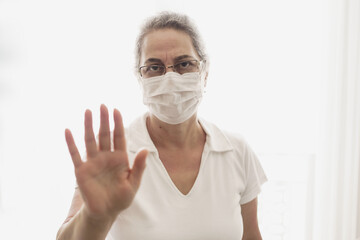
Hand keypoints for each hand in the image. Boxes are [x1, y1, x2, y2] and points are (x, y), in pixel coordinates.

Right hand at [65, 105, 147, 220]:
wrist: (105, 212)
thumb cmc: (121, 198)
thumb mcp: (133, 183)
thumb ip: (138, 167)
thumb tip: (145, 149)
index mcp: (120, 158)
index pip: (119, 137)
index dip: (118, 124)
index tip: (116, 110)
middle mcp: (106, 157)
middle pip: (104, 135)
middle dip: (104, 120)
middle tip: (103, 105)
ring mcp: (93, 162)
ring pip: (90, 140)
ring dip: (88, 126)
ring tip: (88, 111)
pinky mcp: (81, 170)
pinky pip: (75, 154)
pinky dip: (71, 143)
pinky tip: (68, 131)